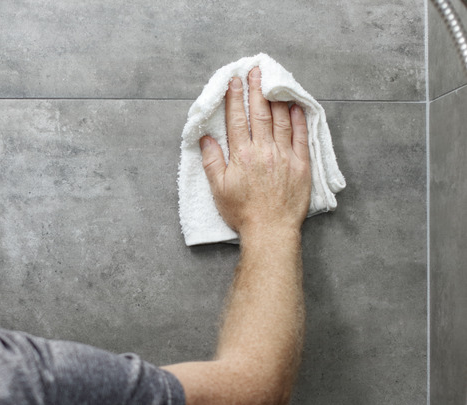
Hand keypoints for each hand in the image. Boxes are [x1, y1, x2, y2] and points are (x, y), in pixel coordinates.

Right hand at [200, 67, 310, 236]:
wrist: (270, 230)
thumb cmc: (242, 212)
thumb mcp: (218, 189)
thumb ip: (212, 161)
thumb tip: (206, 139)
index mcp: (242, 155)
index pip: (237, 119)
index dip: (235, 98)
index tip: (234, 81)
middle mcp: (264, 151)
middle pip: (260, 113)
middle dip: (256, 89)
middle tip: (255, 71)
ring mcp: (285, 156)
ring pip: (280, 120)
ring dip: (276, 98)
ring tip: (273, 81)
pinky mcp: (301, 164)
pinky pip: (301, 136)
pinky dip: (299, 119)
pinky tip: (296, 106)